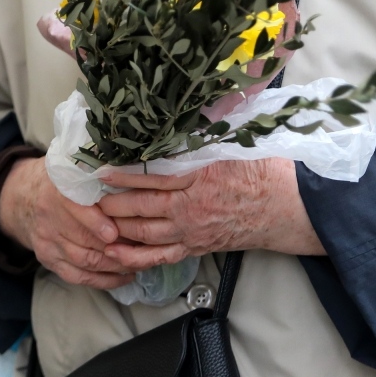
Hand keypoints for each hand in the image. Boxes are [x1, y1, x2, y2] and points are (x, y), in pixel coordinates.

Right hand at [0, 157, 133, 289]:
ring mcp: (47, 242)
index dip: (95, 222)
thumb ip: (96, 174)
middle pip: (82, 239)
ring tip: (139, 263)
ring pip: (83, 261)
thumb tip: (133, 180)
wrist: (22, 197)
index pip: (74, 209)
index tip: (114, 232)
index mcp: (56, 191)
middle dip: (115, 247)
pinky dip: (103, 280)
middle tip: (142, 249)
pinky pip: (77, 276)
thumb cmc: (60, 182)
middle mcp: (48, 217)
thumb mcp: (72, 169)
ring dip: (114, 265)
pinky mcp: (48, 259)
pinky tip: (123, 277)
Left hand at [95, 158, 323, 269]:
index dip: (123, 175)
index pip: (151, 176)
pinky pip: (161, 256)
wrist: (287, 207)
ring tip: (95, 223)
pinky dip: (137, 257)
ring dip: (118, 229)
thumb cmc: (262, 171)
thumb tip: (178, 118)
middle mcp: (191, 207)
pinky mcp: (197, 246)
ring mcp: (192, 230)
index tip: (99, 171)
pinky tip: (118, 254)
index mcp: (198, 177)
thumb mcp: (232, 145)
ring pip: (146, 233)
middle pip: (142, 207)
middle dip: (111, 204)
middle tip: (88, 200)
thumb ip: (200, 137)